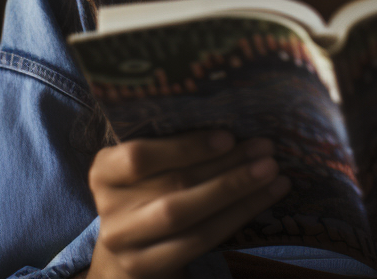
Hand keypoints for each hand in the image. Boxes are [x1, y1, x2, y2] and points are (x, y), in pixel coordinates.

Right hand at [86, 130, 289, 278]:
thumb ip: (174, 142)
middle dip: (226, 166)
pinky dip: (237, 216)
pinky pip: (200, 241)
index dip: (185, 147)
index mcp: (104, 169)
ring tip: (273, 171)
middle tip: (265, 148)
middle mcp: (108, 207)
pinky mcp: (147, 266)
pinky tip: (266, 196)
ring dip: (237, 191)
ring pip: (189, 217)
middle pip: (174, 186)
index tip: (228, 135)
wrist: (129, 249)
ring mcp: (125, 242)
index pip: (139, 157)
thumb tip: (234, 113)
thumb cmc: (148, 188)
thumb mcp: (149, 162)